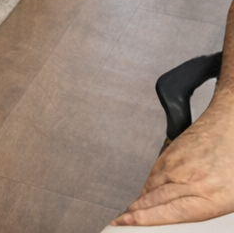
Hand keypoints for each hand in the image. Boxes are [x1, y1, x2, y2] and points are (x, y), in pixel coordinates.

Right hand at [113, 101, 233, 225]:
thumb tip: (181, 217)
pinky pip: (154, 173)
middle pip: (155, 201)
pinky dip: (148, 185)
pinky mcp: (170, 152)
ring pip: (152, 187)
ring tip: (131, 211)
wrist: (231, 123)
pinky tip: (146, 191)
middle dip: (136, 213)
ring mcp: (178, 165)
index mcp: (212, 196)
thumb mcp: (231, 196)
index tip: (129, 222)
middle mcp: (192, 181)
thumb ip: (205, 208)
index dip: (145, 220)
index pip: (170, 213)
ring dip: (140, 201)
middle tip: (123, 221)